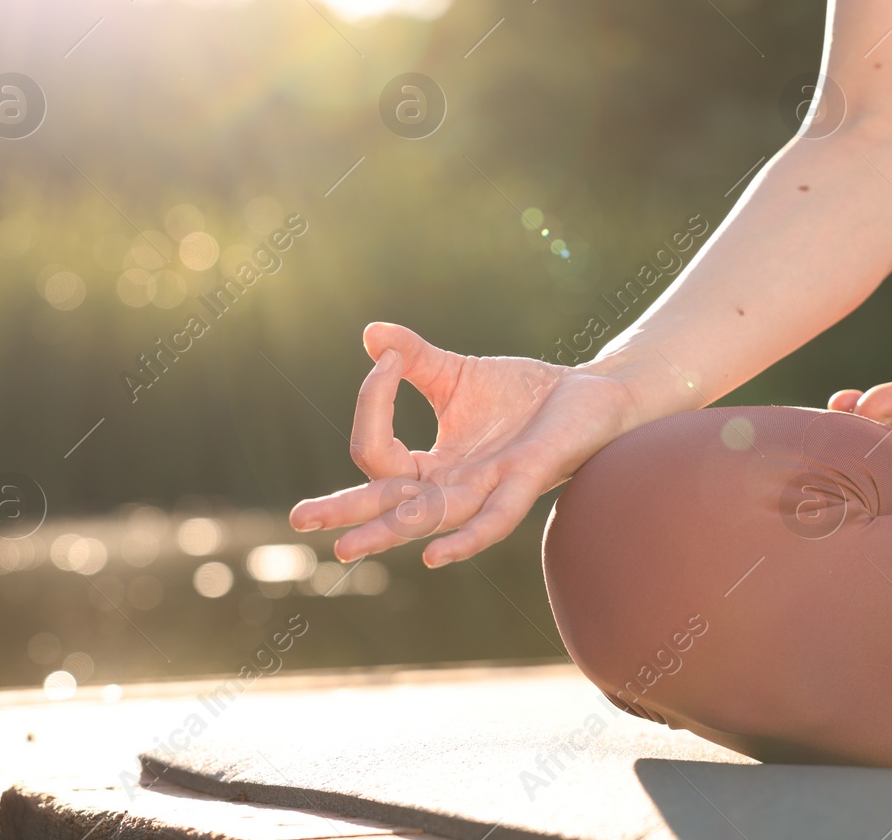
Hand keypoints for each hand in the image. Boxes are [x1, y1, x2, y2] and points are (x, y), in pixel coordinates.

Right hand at [289, 322, 637, 567]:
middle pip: (389, 507)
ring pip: (429, 519)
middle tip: (299, 520)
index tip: (384, 364)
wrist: (592, 393)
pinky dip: (464, 540)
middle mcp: (455, 486)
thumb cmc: (525, 394)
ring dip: (386, 533)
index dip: (372, 407)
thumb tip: (371, 335)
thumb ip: (414, 360)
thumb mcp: (458, 373)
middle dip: (345, 514)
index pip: (379, 455)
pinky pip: (493, 520)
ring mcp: (489, 488)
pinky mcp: (528, 479)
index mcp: (434, 466)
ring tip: (345, 549)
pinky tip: (434, 556)